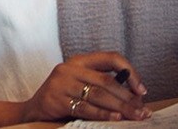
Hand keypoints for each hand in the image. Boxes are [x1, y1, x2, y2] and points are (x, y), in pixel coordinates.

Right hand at [20, 51, 150, 121]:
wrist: (34, 109)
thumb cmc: (63, 96)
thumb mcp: (80, 83)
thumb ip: (101, 84)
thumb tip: (135, 96)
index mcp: (80, 60)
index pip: (111, 58)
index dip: (130, 72)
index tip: (142, 90)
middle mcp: (70, 68)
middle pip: (107, 81)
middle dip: (128, 97)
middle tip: (142, 111)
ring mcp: (62, 83)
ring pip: (98, 95)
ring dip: (119, 107)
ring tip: (133, 116)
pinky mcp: (57, 99)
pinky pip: (85, 108)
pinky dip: (102, 114)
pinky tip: (114, 119)